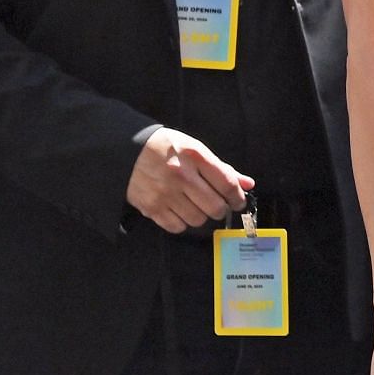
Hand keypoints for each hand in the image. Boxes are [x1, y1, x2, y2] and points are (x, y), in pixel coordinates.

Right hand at [125, 128, 253, 233]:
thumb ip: (222, 168)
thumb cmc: (166, 148)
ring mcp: (164, 193)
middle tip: (217, 204)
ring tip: (195, 205)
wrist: (126, 151)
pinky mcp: (151, 208)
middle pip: (215, 207)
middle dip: (221, 209)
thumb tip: (247, 184)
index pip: (226, 184)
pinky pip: (177, 227)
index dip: (237, 197)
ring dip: (202, 216)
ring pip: (198, 220)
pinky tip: (180, 210)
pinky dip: (183, 223)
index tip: (238, 202)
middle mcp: (180, 175)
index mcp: (194, 156)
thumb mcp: (195, 148)